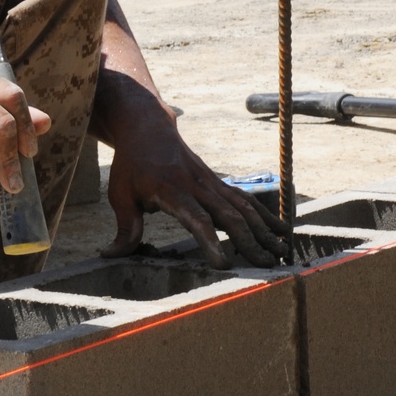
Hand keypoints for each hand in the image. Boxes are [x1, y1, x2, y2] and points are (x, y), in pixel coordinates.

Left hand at [99, 94, 287, 268]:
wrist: (148, 129)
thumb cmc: (131, 165)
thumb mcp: (119, 193)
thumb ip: (125, 226)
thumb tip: (112, 255)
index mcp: (172, 190)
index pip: (197, 219)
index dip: (211, 241)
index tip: (224, 264)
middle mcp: (198, 185)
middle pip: (230, 215)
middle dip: (249, 242)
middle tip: (265, 266)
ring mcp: (212, 183)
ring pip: (244, 207)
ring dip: (264, 231)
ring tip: (282, 254)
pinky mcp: (219, 183)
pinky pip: (246, 200)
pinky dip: (266, 216)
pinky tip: (282, 231)